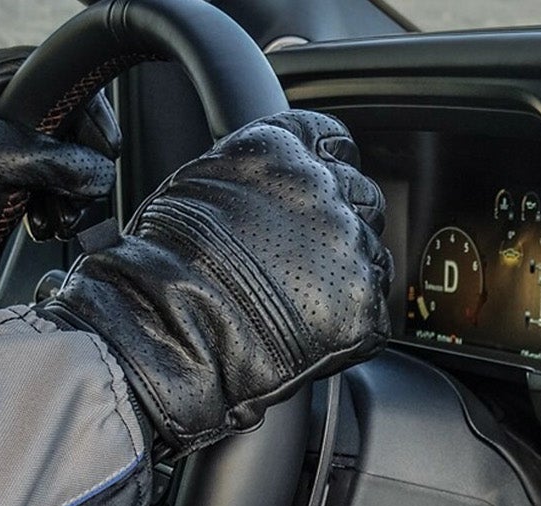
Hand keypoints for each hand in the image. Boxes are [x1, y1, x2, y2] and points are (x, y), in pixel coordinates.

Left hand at [0, 47, 117, 320]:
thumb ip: (43, 159)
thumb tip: (97, 172)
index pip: (56, 80)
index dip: (88, 113)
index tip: (105, 148)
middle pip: (63, 125)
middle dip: (78, 165)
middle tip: (79, 196)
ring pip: (57, 158)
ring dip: (66, 193)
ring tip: (57, 219)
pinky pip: (41, 182)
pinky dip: (49, 204)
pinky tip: (42, 222)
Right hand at [39, 110, 391, 455]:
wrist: (171, 323)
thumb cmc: (166, 258)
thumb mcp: (198, 182)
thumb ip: (253, 174)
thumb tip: (267, 183)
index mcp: (284, 149)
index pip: (333, 140)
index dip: (327, 166)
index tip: (321, 187)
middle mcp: (326, 188)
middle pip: (362, 196)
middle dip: (341, 222)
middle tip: (306, 255)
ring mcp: (350, 246)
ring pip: (373, 254)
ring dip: (346, 272)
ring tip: (301, 299)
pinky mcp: (363, 304)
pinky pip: (374, 311)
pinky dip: (352, 323)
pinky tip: (314, 331)